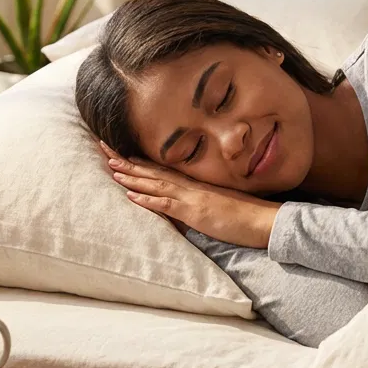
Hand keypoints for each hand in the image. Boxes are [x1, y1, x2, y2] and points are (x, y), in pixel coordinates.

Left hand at [100, 142, 280, 248]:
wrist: (263, 220)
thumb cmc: (244, 215)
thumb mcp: (217, 205)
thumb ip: (199, 202)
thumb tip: (185, 205)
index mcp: (194, 184)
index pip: (160, 168)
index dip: (137, 160)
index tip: (118, 152)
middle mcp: (189, 186)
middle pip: (151, 170)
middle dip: (126, 160)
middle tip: (103, 148)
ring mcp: (191, 198)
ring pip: (154, 183)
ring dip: (131, 175)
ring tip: (110, 166)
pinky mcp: (194, 212)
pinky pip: (166, 204)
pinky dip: (147, 198)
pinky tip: (131, 194)